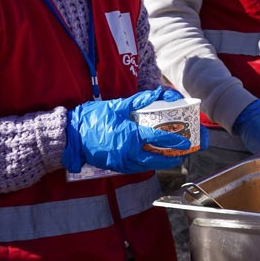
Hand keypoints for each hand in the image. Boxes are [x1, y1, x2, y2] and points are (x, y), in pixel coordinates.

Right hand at [63, 87, 191, 172]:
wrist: (71, 137)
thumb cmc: (93, 119)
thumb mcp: (117, 106)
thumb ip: (139, 101)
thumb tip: (159, 94)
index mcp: (130, 136)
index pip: (158, 138)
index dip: (175, 140)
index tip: (188, 141)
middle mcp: (129, 152)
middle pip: (159, 158)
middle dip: (175, 156)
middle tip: (187, 150)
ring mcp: (123, 162)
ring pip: (150, 164)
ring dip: (164, 160)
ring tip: (176, 154)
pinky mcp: (118, 167)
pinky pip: (139, 166)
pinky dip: (150, 162)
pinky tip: (156, 156)